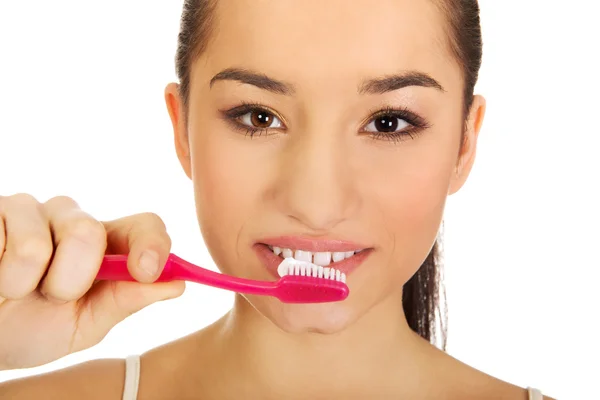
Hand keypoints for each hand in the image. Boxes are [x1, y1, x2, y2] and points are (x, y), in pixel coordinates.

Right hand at [0, 194, 184, 369]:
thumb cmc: (35, 328)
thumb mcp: (86, 324)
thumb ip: (125, 301)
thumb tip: (176, 284)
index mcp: (106, 244)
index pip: (145, 225)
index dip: (151, 244)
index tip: (145, 271)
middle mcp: (72, 218)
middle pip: (89, 231)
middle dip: (70, 280)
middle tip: (52, 296)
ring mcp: (31, 210)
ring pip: (38, 243)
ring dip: (26, 284)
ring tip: (16, 289)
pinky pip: (1, 243)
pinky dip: (0, 276)